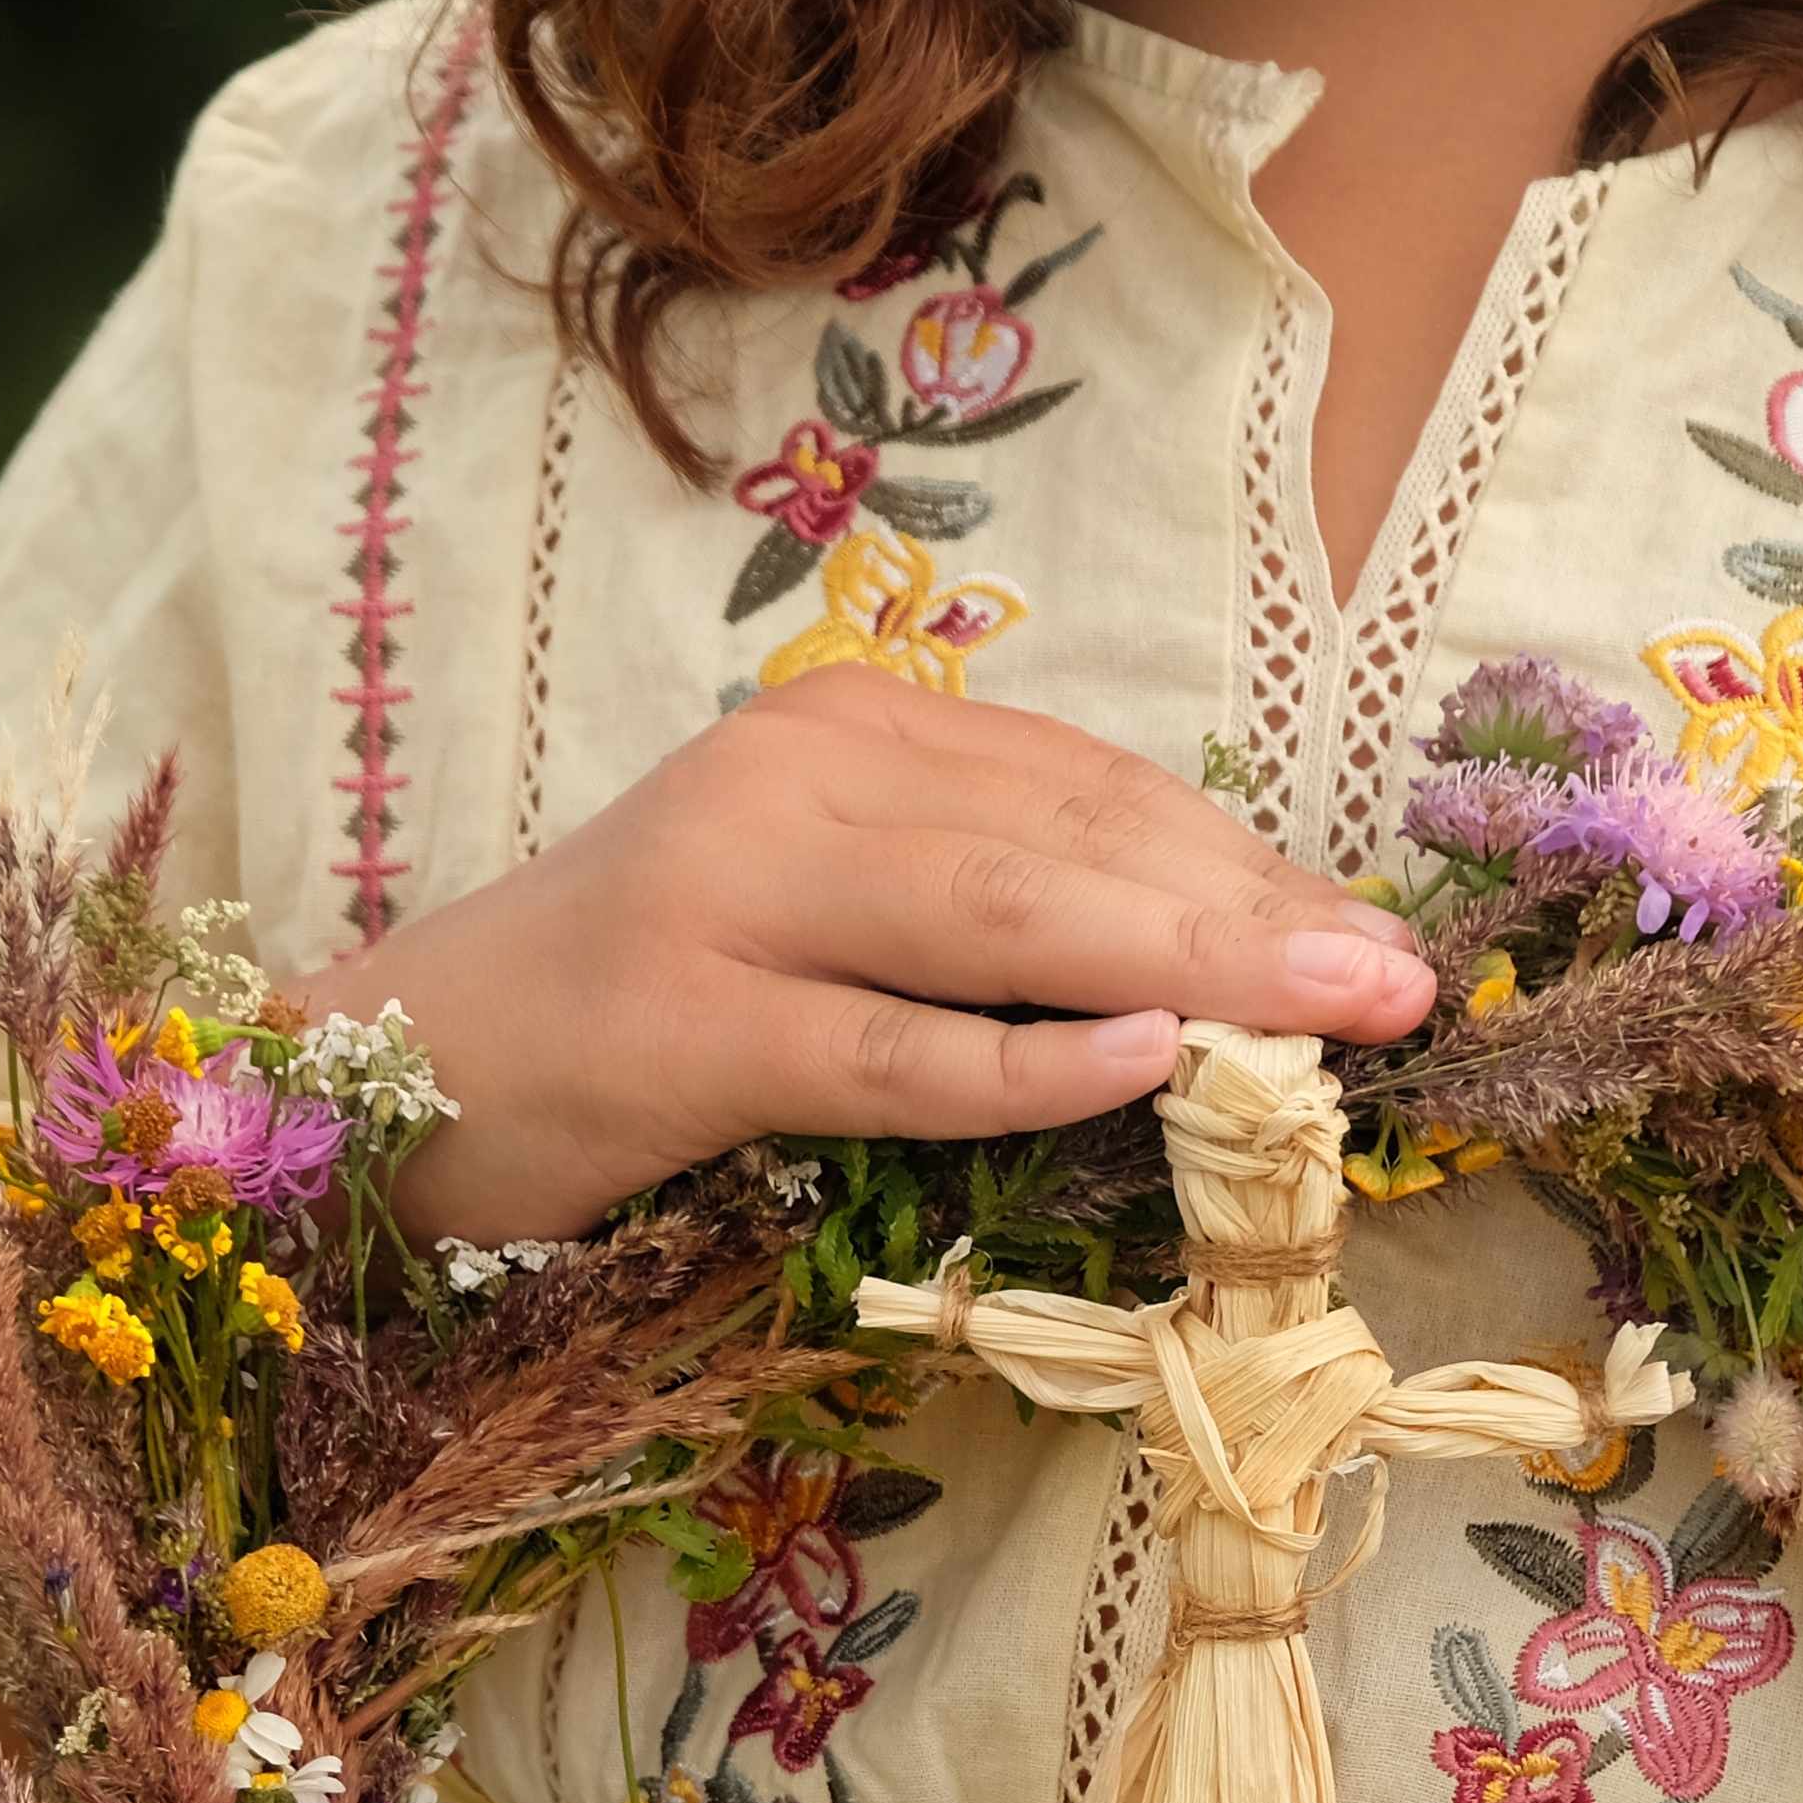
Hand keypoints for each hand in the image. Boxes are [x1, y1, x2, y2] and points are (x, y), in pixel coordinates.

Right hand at [349, 665, 1436, 1244]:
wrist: (398, 1067)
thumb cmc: (630, 1006)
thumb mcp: (819, 913)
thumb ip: (976, 915)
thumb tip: (1198, 972)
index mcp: (848, 735)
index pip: (1087, 789)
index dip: (1243, 861)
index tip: (1373, 933)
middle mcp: (794, 781)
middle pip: (1068, 845)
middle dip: (1254, 913)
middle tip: (1404, 981)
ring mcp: (730, 899)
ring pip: (999, 926)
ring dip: (1185, 971)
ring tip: (1331, 1012)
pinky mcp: (681, 1029)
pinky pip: (881, 1049)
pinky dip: (1015, 1063)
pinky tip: (1141, 1062)